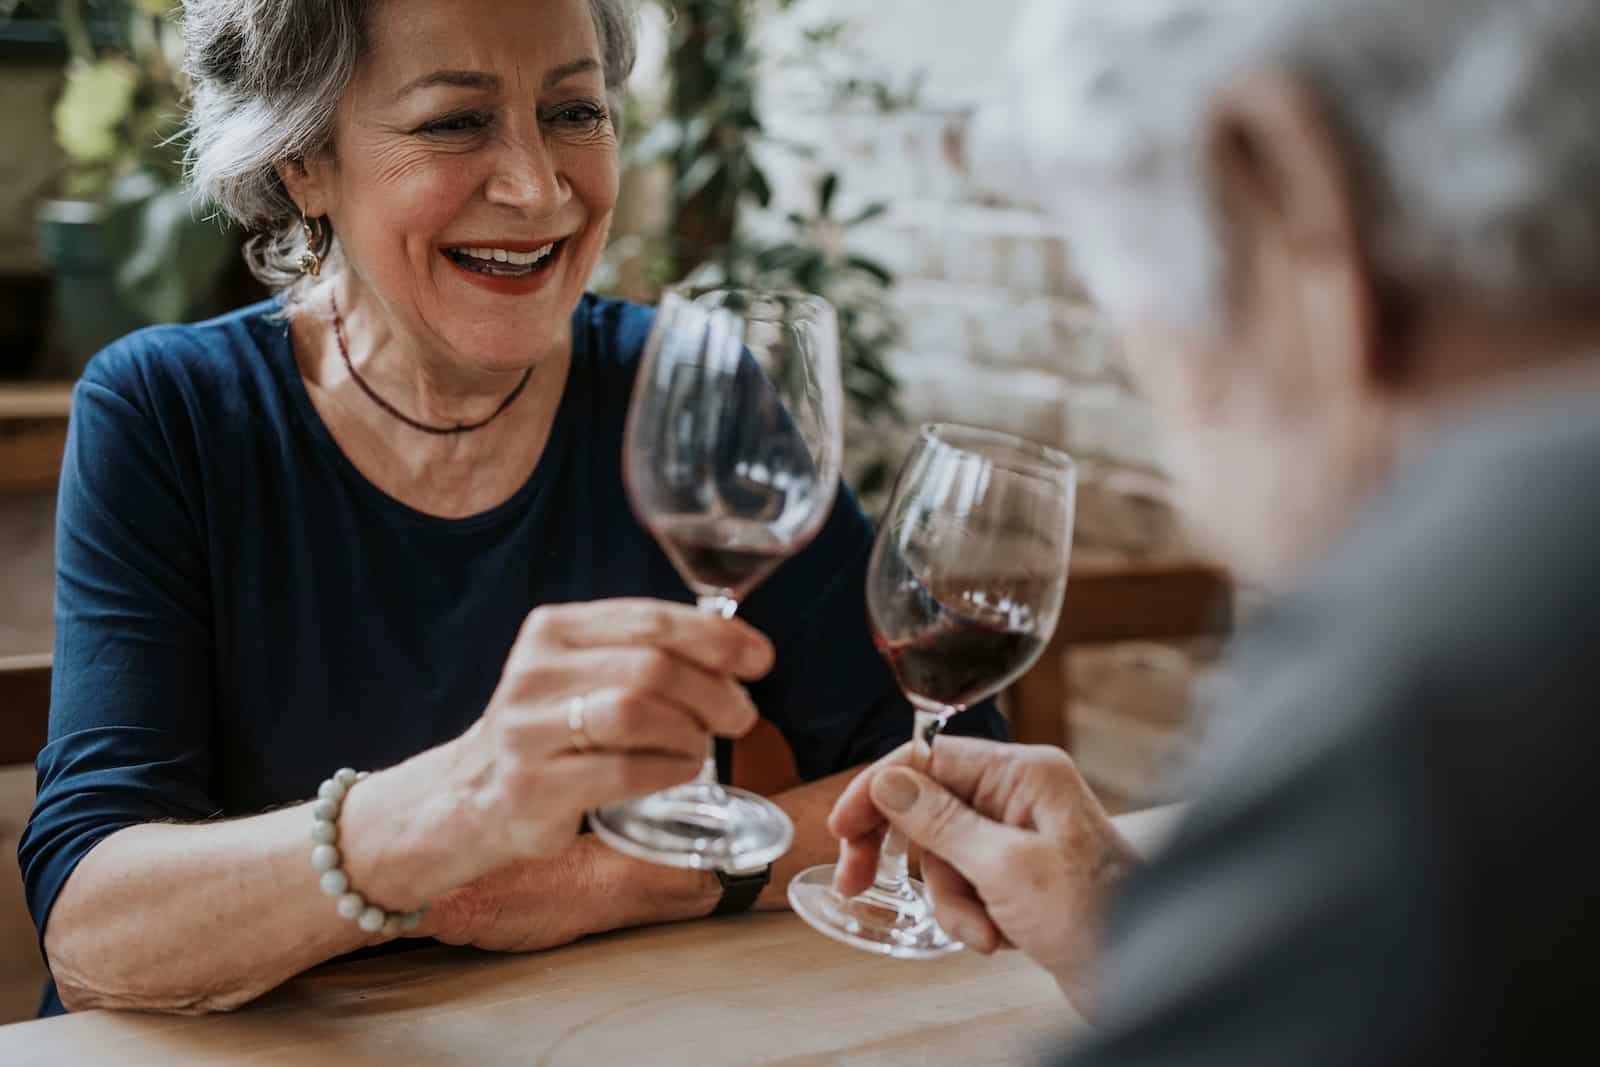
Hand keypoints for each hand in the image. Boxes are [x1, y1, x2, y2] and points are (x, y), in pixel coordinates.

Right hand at [455, 599, 773, 865]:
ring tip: (703, 745)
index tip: (759, 659)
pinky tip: (680, 769)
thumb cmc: (555, 731)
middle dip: (713, 690)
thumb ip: (647, 653)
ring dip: (691, 730)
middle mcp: (534, 672)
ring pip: (635, 712)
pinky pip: (624, 771)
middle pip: (650, 666)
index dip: (715, 637)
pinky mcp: (532, 786)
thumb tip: (740, 650)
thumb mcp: (586, 673)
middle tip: (740, 715)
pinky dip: (669, 768)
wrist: (475, 796)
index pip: (649, 619)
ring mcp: (527, 730)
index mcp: (552, 630)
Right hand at [829, 738, 1134, 1002]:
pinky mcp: (1023, 873)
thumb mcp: (1003, 867)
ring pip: (944, 854)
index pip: (929, 759)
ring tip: (983, 930)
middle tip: (859, 882)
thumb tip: (889, 782)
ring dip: (951, 899)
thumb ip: (940, 821)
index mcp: (1023, 774)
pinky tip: (998, 937)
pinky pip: (968, 883)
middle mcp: (1021, 795)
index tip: (842, 829)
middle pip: (929, 806)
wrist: (1146, 975)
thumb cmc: (1095, 916)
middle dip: (910, 855)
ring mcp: (1022, 834)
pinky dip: (971, 914)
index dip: (878, 791)